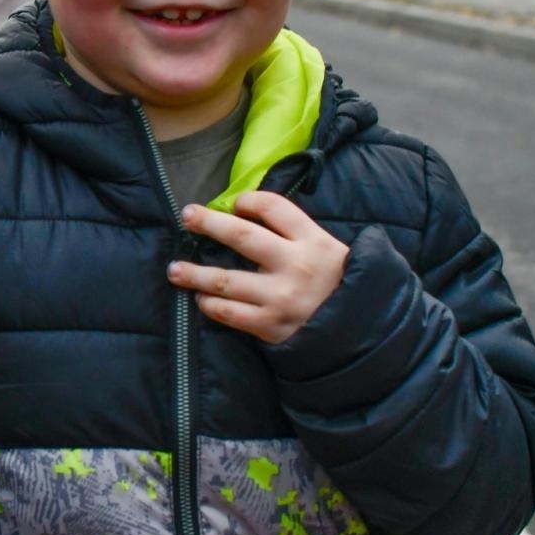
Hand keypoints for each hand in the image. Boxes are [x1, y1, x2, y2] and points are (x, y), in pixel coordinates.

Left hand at [167, 192, 348, 343]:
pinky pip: (229, 313)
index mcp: (313, 240)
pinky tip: (202, 298)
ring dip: (194, 273)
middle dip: (208, 223)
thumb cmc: (340, 285)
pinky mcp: (270, 326)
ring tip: (174, 269)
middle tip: (187, 216)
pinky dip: (210, 304)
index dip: (248, 200)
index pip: (273, 207)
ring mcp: (280, 298)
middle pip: (241, 235)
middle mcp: (295, 265)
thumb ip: (296, 231)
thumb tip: (248, 210)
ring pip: (225, 280)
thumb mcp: (330, 249)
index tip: (235, 204)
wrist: (360, 334)